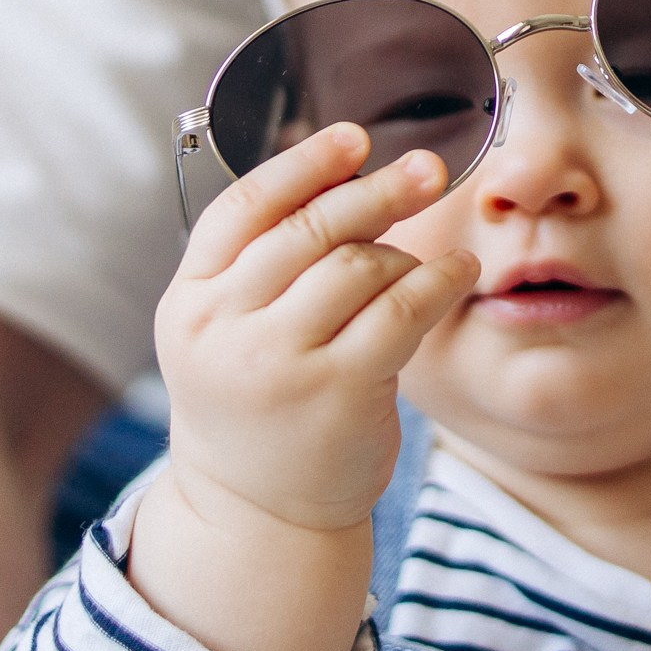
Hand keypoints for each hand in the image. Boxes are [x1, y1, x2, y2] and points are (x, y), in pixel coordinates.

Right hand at [155, 123, 480, 538]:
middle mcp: (226, 330)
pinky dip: (439, 281)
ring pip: (359, 266)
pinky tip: (459, 273)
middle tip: (429, 170)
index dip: (301, 165)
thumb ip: (263, 262)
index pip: (242, 210)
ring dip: (403, 254)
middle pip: (309, 232)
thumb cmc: (257, 401)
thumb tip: (343, 173)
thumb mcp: (230, 331)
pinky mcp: (339, 392)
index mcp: (191, 303)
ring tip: (422, 263)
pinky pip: (402, 310)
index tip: (353, 137)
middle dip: (376, 192)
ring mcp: (280, 363)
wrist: (258, 512)